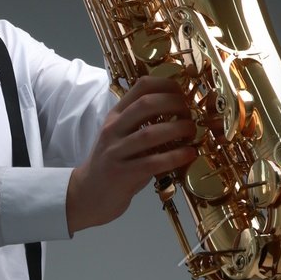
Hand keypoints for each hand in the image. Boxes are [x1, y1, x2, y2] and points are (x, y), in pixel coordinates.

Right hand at [66, 75, 194, 234]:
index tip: (184, 94)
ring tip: (191, 132)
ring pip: (150, 133)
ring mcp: (115, 152)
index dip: (168, 85)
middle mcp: (113, 129)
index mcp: (115, 116)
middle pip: (147, 104)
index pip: (141, 86)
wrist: (88, 194)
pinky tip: (188, 154)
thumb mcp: (122, 136)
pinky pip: (152, 162)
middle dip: (175, 105)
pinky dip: (175, 157)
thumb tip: (181, 110)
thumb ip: (142, 122)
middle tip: (190, 115)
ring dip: (178, 130)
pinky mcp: (121, 174)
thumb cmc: (113, 164)